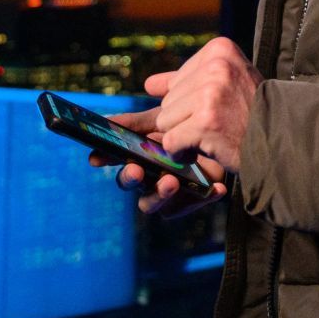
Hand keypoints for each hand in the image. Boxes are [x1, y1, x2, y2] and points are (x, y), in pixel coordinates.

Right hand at [88, 109, 227, 218]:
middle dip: (129, 177)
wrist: (223, 135)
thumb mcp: (165, 122)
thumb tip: (114, 113)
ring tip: (172, 182)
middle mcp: (147, 176)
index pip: (116, 158)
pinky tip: (215, 188)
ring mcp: (167, 191)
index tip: (95, 158)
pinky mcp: (191, 200)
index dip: (104, 158)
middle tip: (137, 169)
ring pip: (151, 202)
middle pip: (129, 182)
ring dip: (159, 192)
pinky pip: (192, 203)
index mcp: (138, 154)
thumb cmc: (188, 129)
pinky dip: (204, 196)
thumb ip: (139, 121)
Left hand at [146, 36, 263, 171]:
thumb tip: (148, 85)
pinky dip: (184, 153)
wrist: (281, 140)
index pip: (177, 81)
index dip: (192, 102)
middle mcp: (216, 66)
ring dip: (185, 136)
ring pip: (165, 121)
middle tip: (219, 123)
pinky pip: (171, 142)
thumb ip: (188, 81)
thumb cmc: (253, 113)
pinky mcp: (204, 122)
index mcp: (220, 49)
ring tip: (215, 134)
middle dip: (186, 120)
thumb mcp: (227, 84)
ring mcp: (210, 93)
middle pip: (168, 101)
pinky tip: (208, 148)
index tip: (220, 107)